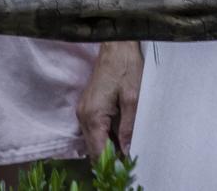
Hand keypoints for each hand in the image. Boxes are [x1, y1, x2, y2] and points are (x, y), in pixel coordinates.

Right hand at [78, 39, 142, 156]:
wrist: (116, 46)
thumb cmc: (125, 67)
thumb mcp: (133, 98)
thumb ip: (129, 127)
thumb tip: (127, 150)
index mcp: (93, 115)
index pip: (98, 151)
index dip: (112, 164)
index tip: (126, 170)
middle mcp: (83, 115)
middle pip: (94, 149)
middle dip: (110, 159)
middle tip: (130, 163)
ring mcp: (84, 111)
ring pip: (94, 141)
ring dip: (108, 149)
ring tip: (128, 154)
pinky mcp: (88, 107)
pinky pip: (95, 131)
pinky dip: (106, 139)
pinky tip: (121, 140)